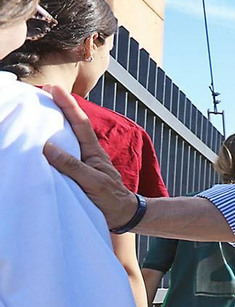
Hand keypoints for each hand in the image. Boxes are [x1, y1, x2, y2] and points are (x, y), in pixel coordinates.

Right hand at [40, 85, 141, 229]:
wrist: (124, 217)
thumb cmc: (112, 200)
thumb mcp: (93, 182)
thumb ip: (73, 166)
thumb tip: (48, 147)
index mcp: (93, 152)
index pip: (79, 123)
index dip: (68, 105)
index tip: (55, 89)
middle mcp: (87, 154)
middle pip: (71, 126)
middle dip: (59, 108)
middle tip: (43, 92)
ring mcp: (83, 163)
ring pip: (66, 139)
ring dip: (53, 125)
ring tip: (38, 112)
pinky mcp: (77, 174)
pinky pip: (62, 155)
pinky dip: (51, 146)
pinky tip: (41, 144)